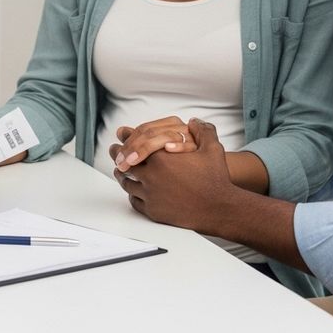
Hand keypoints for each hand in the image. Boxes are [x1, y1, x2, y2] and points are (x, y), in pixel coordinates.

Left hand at [114, 119, 236, 231]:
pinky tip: (132, 191)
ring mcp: (150, 194)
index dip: (126, 136)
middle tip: (114, 151)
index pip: (135, 142)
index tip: (121, 133)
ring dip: (121, 175)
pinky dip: (131, 194)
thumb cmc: (215, 179)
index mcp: (161, 157)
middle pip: (126, 162)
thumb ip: (203, 131)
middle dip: (118, 154)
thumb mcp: (212, 149)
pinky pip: (134, 201)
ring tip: (119, 171)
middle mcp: (151, 175)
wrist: (219, 209)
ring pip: (127, 183)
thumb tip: (195, 121)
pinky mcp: (153, 211)